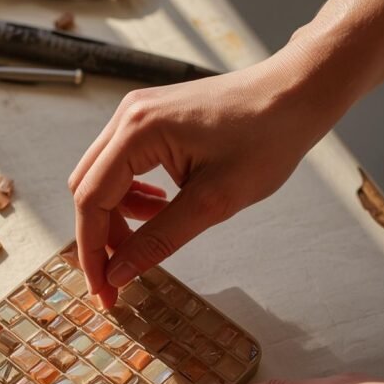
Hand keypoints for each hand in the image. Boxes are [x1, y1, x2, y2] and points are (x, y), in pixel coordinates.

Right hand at [68, 42, 338, 307]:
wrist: (296, 94)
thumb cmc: (267, 137)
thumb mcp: (214, 201)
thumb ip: (160, 239)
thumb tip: (120, 271)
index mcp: (138, 130)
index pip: (91, 199)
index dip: (93, 250)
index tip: (104, 289)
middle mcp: (129, 115)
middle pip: (88, 188)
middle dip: (101, 236)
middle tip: (121, 275)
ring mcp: (138, 113)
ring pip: (103, 178)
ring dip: (119, 216)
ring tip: (153, 234)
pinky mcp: (152, 118)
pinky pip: (123, 164)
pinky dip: (133, 194)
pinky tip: (161, 207)